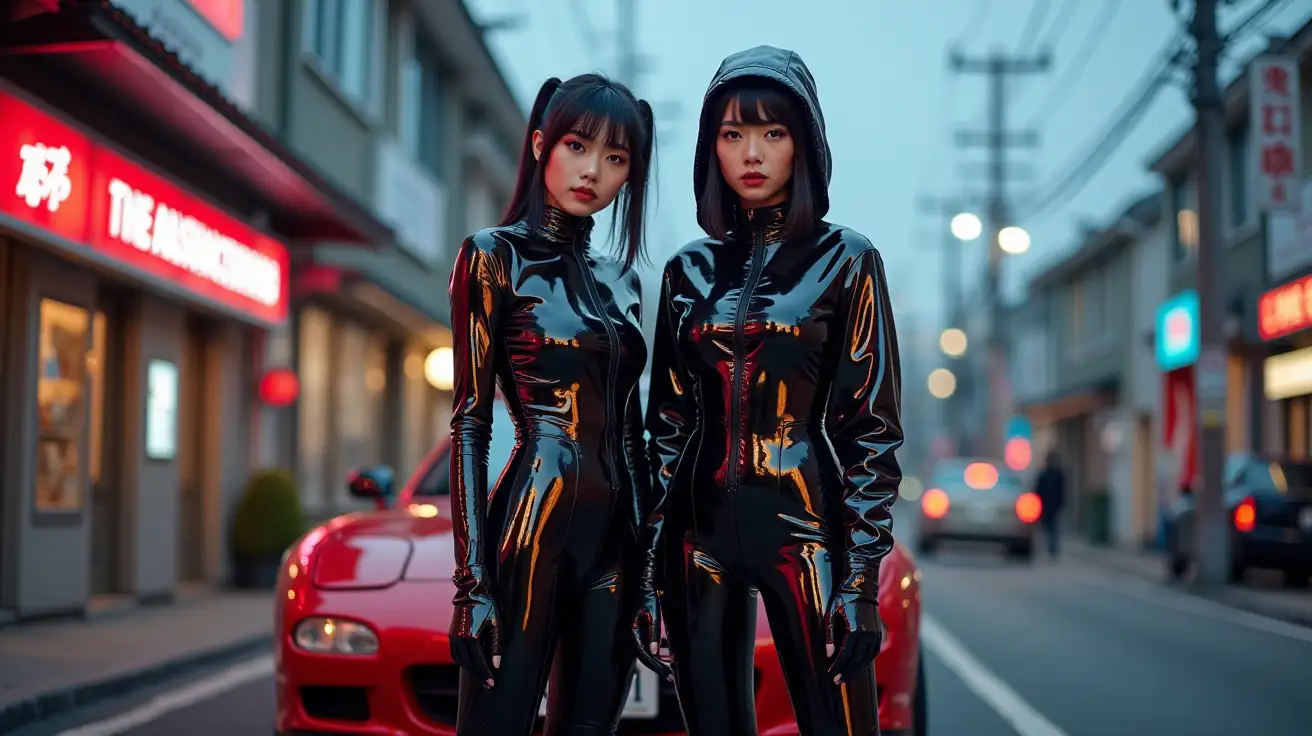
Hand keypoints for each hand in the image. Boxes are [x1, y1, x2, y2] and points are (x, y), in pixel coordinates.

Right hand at [450, 565, 501, 687]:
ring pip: (460, 661)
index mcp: (471, 638)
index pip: (478, 663)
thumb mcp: (496, 624)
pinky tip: (471, 662)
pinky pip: (455, 654)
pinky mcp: (451, 634)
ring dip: (470, 668)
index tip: (492, 684)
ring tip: (482, 673)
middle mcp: (459, 639)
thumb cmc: (487, 605)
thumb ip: (496, 646)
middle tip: (489, 683)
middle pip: (468, 665)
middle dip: (479, 675)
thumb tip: (496, 665)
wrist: (471, 590)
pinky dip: (462, 661)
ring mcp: (453, 637)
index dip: (485, 675)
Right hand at [631, 560, 673, 681]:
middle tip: (671, 676)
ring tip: (672, 669)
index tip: (668, 674)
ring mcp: (638, 634)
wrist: (643, 584)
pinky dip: (659, 652)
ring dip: (659, 661)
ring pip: (648, 653)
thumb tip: (655, 652)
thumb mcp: (654, 614)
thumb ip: (654, 633)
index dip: (656, 666)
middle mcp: (634, 636)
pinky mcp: (642, 631)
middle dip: (659, 667)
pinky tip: (668, 655)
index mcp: (634, 633)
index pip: (645, 655)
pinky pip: (650, 645)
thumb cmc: (648, 598)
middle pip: (646, 657)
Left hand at [825, 566, 882, 685]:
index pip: (845, 655)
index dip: (837, 667)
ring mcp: (875, 634)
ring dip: (856, 669)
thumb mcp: (831, 613)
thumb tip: (828, 654)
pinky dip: (865, 662)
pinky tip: (857, 665)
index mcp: (855, 630)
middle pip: (856, 660)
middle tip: (837, 681)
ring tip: (845, 676)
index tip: (830, 675)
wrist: (862, 586)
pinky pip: (873, 653)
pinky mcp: (879, 633)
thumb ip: (830, 634)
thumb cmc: (843, 598)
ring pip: (866, 659)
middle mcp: (867, 634)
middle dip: (846, 672)